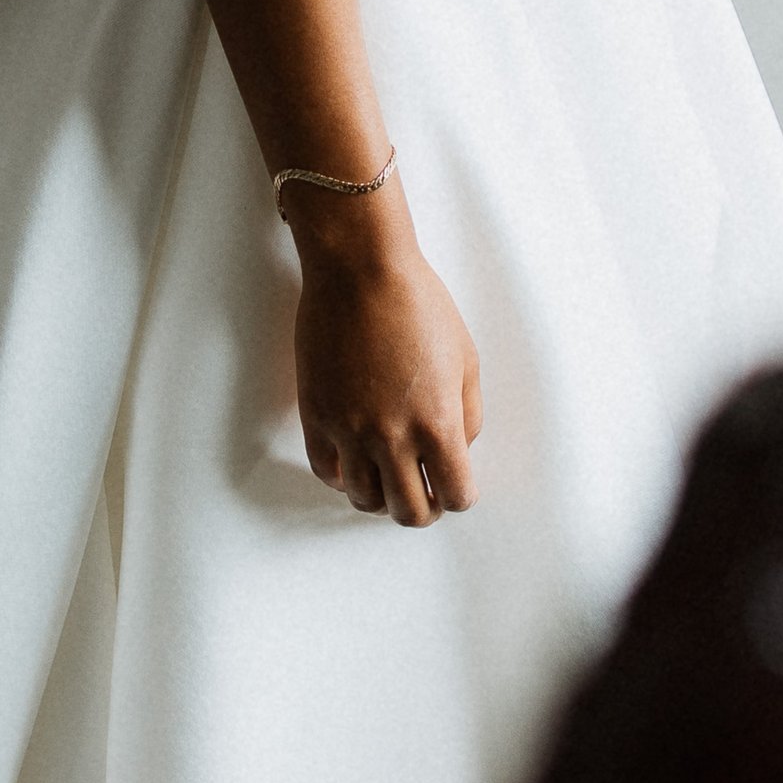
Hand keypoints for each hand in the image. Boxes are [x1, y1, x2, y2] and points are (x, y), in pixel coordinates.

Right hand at [291, 194, 482, 525]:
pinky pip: (327, 471)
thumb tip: (457, 450)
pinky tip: (356, 459)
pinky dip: (344, 476)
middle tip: (425, 490)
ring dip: (383, 494)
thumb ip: (467, 414)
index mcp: (437, 423)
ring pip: (365, 500)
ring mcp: (349, 430)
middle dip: (424, 507)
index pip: (455, 496)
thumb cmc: (418, 303)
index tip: (456, 486)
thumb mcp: (466, 358)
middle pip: (410, 512)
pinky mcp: (316, 416)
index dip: (460, 496)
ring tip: (389, 474)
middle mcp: (392, 436)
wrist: (360, 270)